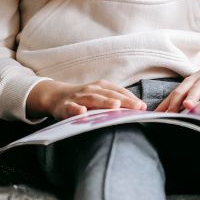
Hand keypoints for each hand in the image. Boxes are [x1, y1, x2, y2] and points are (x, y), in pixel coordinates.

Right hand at [27, 79, 146, 120]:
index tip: (143, 106)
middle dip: (124, 101)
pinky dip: (76, 109)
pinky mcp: (65, 106)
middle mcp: (91, 90)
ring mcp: (78, 97)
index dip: (131, 98)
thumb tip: (140, 108)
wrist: (56, 96)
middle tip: (137, 107)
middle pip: (109, 95)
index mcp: (101, 87)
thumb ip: (116, 100)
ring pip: (93, 99)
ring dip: (104, 102)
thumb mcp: (100, 96)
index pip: (119, 91)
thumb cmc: (84, 98)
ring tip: (115, 106)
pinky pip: (71, 108)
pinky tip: (82, 112)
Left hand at [155, 63, 199, 112]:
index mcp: (189, 83)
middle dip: (192, 96)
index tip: (168, 114)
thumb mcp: (185, 90)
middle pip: (196, 89)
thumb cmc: (197, 85)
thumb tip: (152, 115)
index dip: (173, 103)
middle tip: (188, 105)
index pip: (179, 93)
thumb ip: (171, 102)